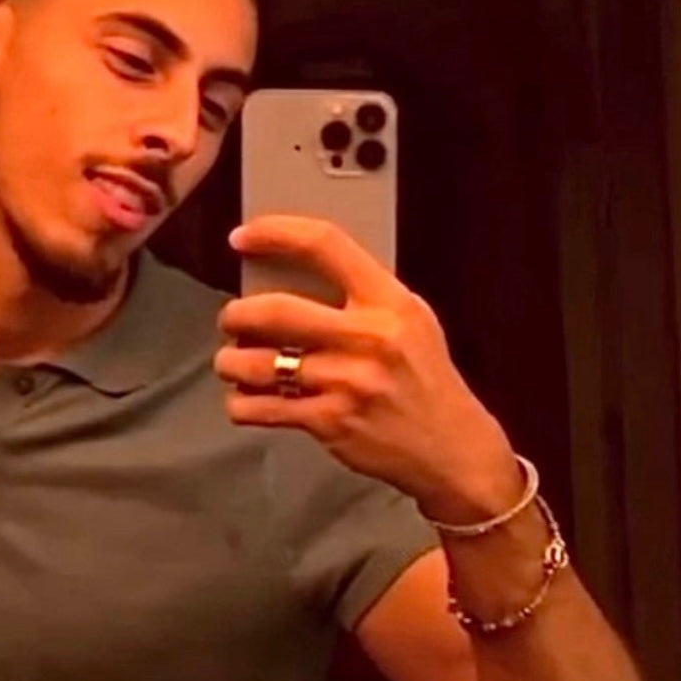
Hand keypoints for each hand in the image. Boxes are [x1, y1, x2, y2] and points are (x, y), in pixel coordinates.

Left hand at [214, 215, 519, 518]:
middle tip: (230, 319)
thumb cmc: (425, 377)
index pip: (324, 246)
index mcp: (388, 302)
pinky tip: (244, 400)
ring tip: (229, 362)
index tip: (241, 237)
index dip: (275, 233)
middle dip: (236, 314)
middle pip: (275, 310)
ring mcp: (346, 383)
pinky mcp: (330, 422)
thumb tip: (294, 273)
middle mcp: (367, 338)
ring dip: (229, 362)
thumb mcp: (412, 319)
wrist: (452, 447)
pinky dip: (241, 404)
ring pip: (257, 364)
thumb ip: (364, 294)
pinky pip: (262, 409)